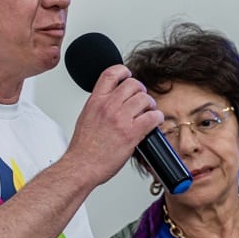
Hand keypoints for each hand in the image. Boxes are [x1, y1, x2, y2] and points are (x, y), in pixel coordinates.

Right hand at [66, 64, 162, 183]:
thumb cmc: (83, 148)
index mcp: (95, 101)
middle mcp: (108, 106)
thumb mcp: (86, 117)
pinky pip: (152, 117)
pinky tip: (154, 122)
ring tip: (149, 112)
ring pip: (144, 98)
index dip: (123, 71)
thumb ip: (99, 106)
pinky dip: (157, 118)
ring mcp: (120, 118)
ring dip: (150, 105)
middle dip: (140, 90)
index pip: (110, 74)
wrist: (81, 166)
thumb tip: (113, 101)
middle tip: (142, 100)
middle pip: (132, 84)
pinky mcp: (131, 132)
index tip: (128, 75)